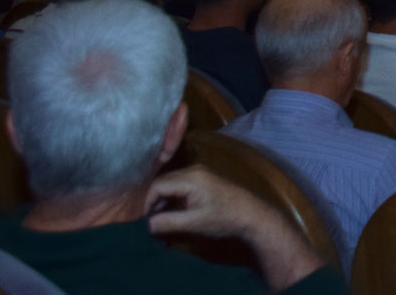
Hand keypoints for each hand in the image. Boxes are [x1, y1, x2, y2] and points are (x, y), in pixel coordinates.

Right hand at [146, 165, 272, 239]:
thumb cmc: (224, 218)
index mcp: (190, 177)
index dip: (146, 203)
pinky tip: (171, 212)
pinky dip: (173, 197)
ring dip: (162, 199)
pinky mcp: (205, 179)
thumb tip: (145, 225)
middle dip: (152, 201)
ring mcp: (201, 172)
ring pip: (171, 183)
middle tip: (147, 220)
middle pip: (163, 182)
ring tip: (157, 219)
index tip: (142, 221)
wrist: (253, 215)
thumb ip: (167, 222)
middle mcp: (194, 170)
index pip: (157, 186)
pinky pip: (181, 184)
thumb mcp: (194, 223)